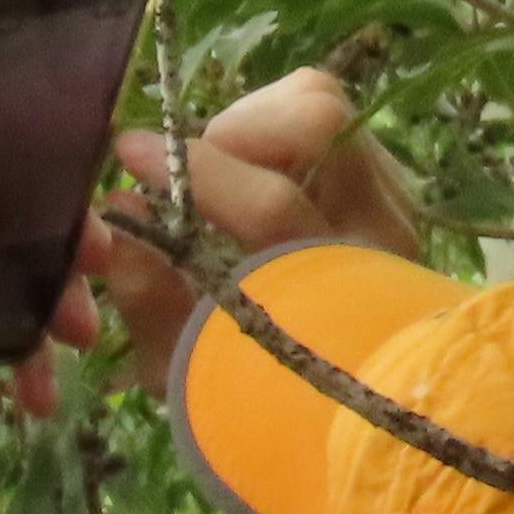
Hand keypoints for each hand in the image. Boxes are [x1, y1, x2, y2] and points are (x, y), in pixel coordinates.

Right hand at [83, 65, 420, 393]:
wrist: (336, 406)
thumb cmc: (250, 393)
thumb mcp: (186, 365)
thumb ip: (149, 293)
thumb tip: (120, 209)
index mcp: (332, 291)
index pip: (271, 204)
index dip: (195, 171)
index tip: (131, 156)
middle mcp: (381, 234)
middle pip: (316, 127)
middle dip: (223, 136)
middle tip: (172, 163)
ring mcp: (393, 199)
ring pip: (323, 108)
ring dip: (251, 126)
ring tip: (213, 172)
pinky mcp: (387, 179)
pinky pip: (328, 117)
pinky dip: (272, 127)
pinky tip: (245, 172)